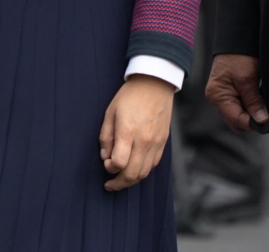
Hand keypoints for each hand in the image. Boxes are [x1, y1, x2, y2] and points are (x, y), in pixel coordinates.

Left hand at [99, 74, 174, 190]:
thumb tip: (105, 156)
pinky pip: (154, 164)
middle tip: (110, 185)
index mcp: (128, 132)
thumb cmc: (130, 96)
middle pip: (132, 173)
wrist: (155, 83)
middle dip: (119, 183)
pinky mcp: (163, 142)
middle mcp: (144, 140)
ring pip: (145, 172)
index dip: (110, 168)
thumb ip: (106, 137)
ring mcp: (156, 142)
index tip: (106, 163)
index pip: (119, 163)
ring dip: (132, 180)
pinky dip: (143, 171)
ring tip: (122, 180)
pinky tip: (135, 169)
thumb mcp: (110, 112)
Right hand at [205, 53, 268, 132]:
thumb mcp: (247, 78)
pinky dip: (249, 107)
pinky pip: (239, 106)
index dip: (252, 122)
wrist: (236, 38)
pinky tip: (258, 102)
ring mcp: (223, 95)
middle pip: (235, 121)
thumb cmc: (238, 54)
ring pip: (238, 115)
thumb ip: (254, 101)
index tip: (266, 121)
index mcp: (218, 96)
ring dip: (251, 114)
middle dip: (251, 120)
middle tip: (266, 115)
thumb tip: (261, 119)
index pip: (235, 119)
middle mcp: (218, 98)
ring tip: (263, 107)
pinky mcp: (229, 91)